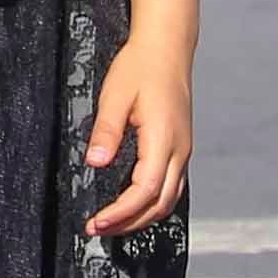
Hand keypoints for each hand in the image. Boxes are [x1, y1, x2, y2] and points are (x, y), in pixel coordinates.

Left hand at [81, 44, 192, 238]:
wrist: (166, 48)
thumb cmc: (140, 67)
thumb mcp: (115, 96)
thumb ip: (105, 132)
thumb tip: (94, 163)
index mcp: (163, 139)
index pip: (144, 190)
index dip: (120, 213)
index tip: (97, 222)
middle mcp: (179, 150)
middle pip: (159, 204)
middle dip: (129, 223)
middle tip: (97, 229)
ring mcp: (183, 150)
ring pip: (169, 199)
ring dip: (141, 217)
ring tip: (112, 224)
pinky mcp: (180, 147)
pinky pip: (171, 187)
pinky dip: (152, 204)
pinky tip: (132, 205)